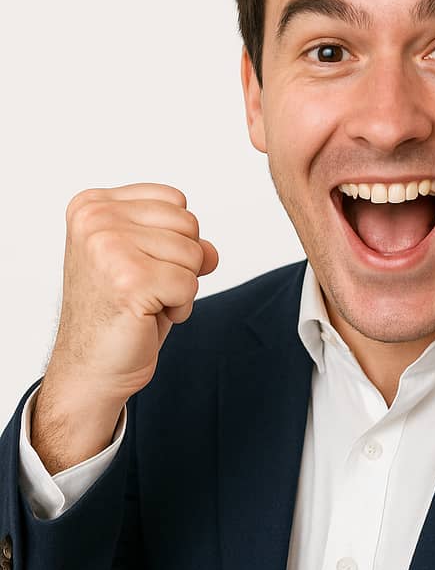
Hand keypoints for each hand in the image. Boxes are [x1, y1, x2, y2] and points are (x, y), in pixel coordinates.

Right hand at [32, 183, 217, 471]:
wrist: (89, 368)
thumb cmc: (118, 311)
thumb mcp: (150, 259)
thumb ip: (182, 239)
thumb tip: (210, 252)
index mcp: (93, 205)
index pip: (175, 200)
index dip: (174, 239)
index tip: (139, 266)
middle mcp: (95, 219)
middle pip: (188, 223)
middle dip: (181, 263)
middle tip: (143, 288)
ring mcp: (109, 247)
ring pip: (193, 253)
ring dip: (181, 286)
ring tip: (144, 302)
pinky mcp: (130, 280)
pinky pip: (190, 284)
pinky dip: (180, 307)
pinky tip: (147, 317)